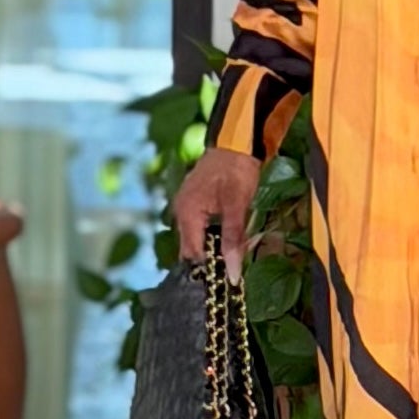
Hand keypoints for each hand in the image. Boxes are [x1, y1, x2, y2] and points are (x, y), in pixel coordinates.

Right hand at [174, 148, 261, 286]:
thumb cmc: (236, 171)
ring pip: (196, 238)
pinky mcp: (196, 201)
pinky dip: (213, 235)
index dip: (210, 268)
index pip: (193, 254)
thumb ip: (234, 239)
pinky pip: (200, 226)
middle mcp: (181, 212)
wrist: (237, 141)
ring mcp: (187, 206)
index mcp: (187, 214)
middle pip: (192, 248)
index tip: (229, 277)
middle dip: (211, 260)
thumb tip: (232, 273)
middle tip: (233, 268)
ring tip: (233, 254)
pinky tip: (228, 237)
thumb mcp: (237, 205)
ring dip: (213, 248)